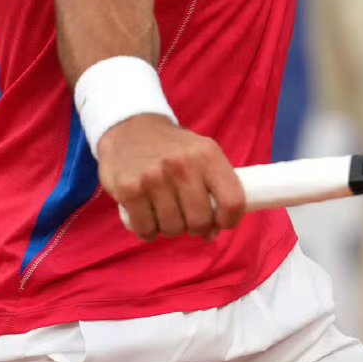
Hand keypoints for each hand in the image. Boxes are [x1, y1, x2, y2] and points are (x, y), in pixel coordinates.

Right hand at [97, 113, 245, 241]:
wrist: (132, 129)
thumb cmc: (174, 150)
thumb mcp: (203, 155)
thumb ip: (216, 189)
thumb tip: (213, 232)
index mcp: (207, 155)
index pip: (232, 201)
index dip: (230, 220)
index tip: (221, 222)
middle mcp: (182, 164)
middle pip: (200, 222)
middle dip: (196, 227)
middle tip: (189, 217)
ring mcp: (154, 177)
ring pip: (173, 229)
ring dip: (171, 228)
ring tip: (167, 212)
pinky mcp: (130, 190)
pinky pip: (146, 230)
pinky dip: (148, 231)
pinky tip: (148, 217)